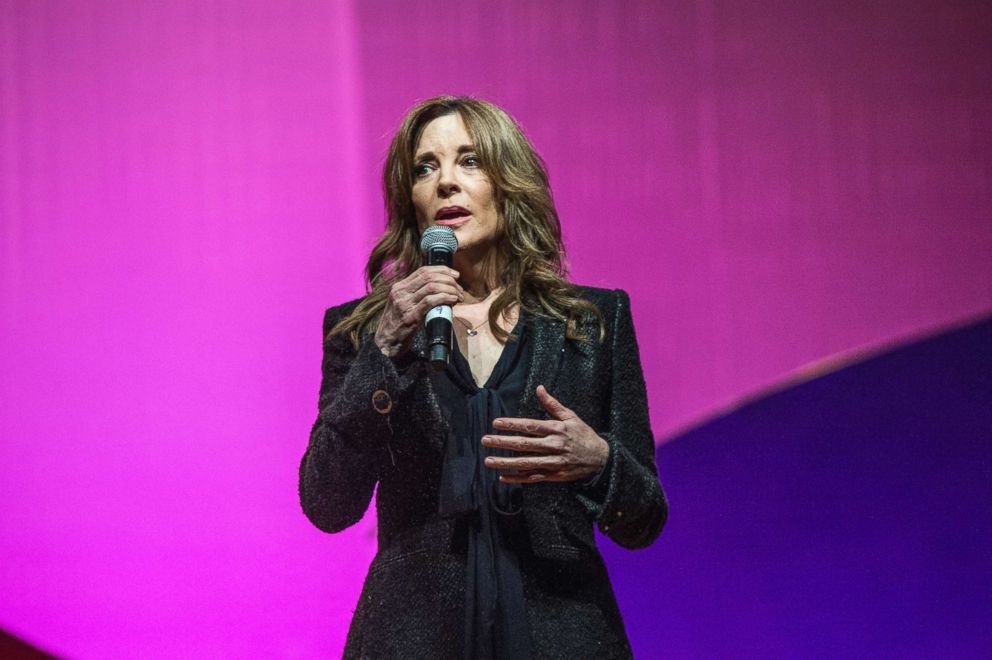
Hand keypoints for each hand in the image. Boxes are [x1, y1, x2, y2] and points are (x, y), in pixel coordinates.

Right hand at [374, 266, 463, 356]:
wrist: (386, 340)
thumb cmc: (398, 322)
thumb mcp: (403, 303)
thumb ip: (416, 293)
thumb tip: (439, 287)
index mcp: (399, 287)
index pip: (423, 270)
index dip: (442, 270)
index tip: (455, 275)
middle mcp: (401, 292)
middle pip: (429, 277)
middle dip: (448, 280)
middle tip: (459, 288)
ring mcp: (405, 304)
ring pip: (432, 287)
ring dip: (450, 289)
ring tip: (458, 296)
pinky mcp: (411, 316)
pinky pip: (431, 301)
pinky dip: (445, 298)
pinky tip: (452, 300)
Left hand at [481, 385, 608, 482]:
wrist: (600, 459)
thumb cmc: (583, 434)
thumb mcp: (571, 416)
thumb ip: (552, 404)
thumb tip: (539, 388)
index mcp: (557, 429)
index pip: (530, 426)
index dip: (512, 424)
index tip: (496, 423)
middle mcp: (554, 445)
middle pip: (524, 444)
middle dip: (503, 442)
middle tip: (485, 440)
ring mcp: (553, 462)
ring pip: (526, 462)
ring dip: (506, 462)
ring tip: (489, 460)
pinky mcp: (554, 475)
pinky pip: (533, 477)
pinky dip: (518, 478)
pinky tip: (503, 477)